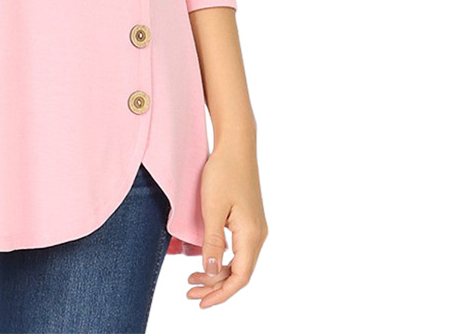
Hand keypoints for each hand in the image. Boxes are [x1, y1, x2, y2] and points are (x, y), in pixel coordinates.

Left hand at [186, 135, 266, 306]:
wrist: (236, 145)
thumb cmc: (223, 172)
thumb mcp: (213, 208)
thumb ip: (213, 241)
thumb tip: (212, 272)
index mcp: (252, 235)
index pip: (240, 277)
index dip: (221, 294)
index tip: (201, 302)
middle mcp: (257, 235)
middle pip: (239, 273)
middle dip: (216, 287)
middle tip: (190, 292)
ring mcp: (254, 228)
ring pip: (238, 262)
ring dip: (217, 273)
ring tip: (193, 278)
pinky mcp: (248, 220)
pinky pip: (237, 249)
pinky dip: (222, 259)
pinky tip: (206, 259)